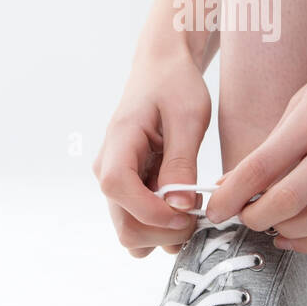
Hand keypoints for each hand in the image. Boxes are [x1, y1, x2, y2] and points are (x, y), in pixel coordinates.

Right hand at [93, 45, 211, 257]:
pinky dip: (163, 227)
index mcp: (119, 143)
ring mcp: (116, 183)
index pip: (119, 189)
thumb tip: (179, 206)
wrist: (162, 71)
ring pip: (131, 233)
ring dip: (165, 234)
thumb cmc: (175, 85)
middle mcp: (108, 168)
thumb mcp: (188, 116)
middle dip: (166, 231)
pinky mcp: (128, 190)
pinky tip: (182, 204)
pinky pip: (140, 224)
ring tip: (190, 206)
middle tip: (197, 210)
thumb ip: (182, 162)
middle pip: (125, 226)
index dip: (153, 211)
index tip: (188, 211)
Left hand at [206, 5, 306, 251]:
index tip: (214, 209)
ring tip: (274, 228)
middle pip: (289, 201)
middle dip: (256, 218)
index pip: (262, 167)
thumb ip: (282, 139)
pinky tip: (305, 236)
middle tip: (243, 218)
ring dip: (290, 232)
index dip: (231, 195)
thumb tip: (245, 180)